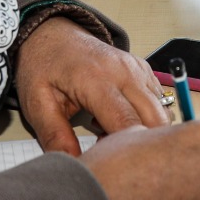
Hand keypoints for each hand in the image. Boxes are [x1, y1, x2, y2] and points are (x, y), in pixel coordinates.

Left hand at [14, 16, 167, 155]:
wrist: (53, 36)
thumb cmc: (44, 68)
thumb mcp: (37, 103)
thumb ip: (55, 135)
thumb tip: (74, 164)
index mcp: (96, 80)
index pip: (127, 123)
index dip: (121, 150)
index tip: (104, 159)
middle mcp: (125, 72)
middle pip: (154, 121)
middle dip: (138, 144)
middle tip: (109, 148)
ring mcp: (138, 69)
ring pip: (162, 114)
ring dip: (144, 131)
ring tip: (110, 131)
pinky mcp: (145, 71)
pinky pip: (160, 103)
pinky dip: (146, 118)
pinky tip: (119, 118)